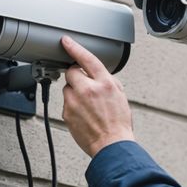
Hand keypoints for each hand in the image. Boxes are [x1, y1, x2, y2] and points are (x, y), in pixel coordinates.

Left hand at [60, 36, 134, 156]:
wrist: (112, 145)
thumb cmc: (119, 123)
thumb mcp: (120, 96)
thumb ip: (107, 81)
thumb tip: (97, 74)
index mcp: (105, 83)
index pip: (87, 59)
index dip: (75, 48)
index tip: (66, 41)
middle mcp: (88, 90)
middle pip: (71, 73)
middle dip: (76, 77)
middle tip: (85, 87)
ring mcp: (75, 102)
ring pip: (68, 89)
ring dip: (75, 93)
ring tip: (88, 107)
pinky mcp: (67, 113)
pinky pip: (67, 104)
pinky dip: (73, 107)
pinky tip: (85, 116)